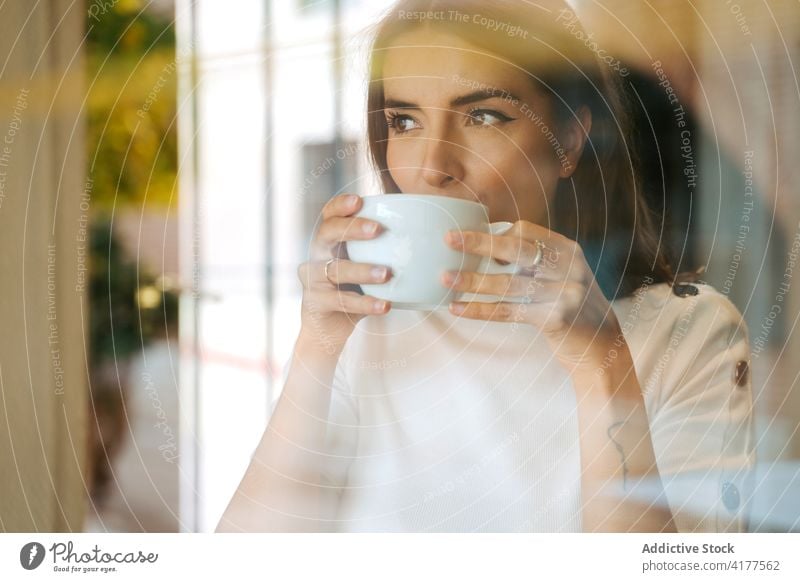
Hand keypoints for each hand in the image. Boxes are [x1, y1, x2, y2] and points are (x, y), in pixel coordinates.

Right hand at [297, 194, 391, 354]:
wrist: (328, 328)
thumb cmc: (353, 290)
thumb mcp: (364, 266)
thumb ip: (383, 252)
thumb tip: (428, 239)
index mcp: (328, 241)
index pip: (329, 215)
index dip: (341, 205)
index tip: (360, 200)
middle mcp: (316, 255)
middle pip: (327, 233)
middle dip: (352, 228)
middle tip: (377, 229)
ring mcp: (313, 279)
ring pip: (336, 270)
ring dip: (362, 270)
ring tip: (387, 274)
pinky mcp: (316, 303)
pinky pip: (343, 302)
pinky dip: (365, 303)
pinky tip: (384, 305)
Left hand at [442, 220, 621, 375]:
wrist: (602, 346)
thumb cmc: (571, 307)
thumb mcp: (561, 275)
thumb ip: (534, 262)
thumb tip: (486, 252)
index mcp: (567, 250)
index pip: (526, 231)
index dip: (494, 234)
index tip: (467, 237)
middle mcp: (568, 267)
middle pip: (516, 250)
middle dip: (479, 244)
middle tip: (450, 240)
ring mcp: (563, 292)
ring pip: (507, 284)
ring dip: (472, 281)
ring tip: (445, 279)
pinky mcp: (554, 318)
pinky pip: (507, 311)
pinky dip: (479, 310)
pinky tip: (457, 308)